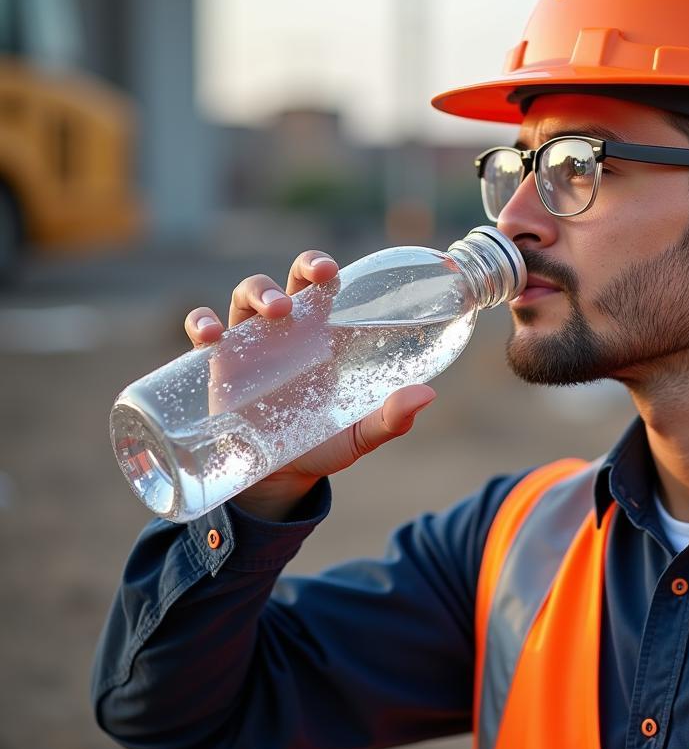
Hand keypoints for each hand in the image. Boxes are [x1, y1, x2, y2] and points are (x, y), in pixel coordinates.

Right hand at [182, 249, 435, 520]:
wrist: (276, 479)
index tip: (334, 272)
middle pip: (288, 281)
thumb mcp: (357, 435)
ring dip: (257, 292)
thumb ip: (390, 418)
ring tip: (276, 311)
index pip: (324, 287)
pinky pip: (202, 332)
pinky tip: (210, 334)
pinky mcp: (218, 365)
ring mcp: (250, 344)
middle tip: (316, 278)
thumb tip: (426, 395)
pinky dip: (201, 323)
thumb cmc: (321, 445)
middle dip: (300, 269)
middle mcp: (286, 331)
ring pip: (246, 296)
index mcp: (322, 335)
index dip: (326, 269)